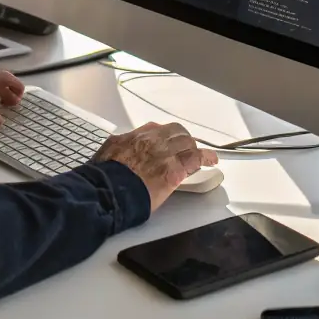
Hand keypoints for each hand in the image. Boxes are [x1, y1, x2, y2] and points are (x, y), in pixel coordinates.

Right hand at [95, 122, 217, 211]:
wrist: (108, 189)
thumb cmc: (105, 176)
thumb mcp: (107, 152)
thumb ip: (117, 147)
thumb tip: (115, 149)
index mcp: (136, 135)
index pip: (156, 129)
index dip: (165, 135)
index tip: (166, 140)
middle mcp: (153, 139)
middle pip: (176, 132)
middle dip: (182, 140)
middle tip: (185, 148)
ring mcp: (165, 153)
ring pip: (187, 143)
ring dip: (193, 149)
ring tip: (199, 155)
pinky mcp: (175, 170)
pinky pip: (197, 158)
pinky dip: (207, 158)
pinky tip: (212, 160)